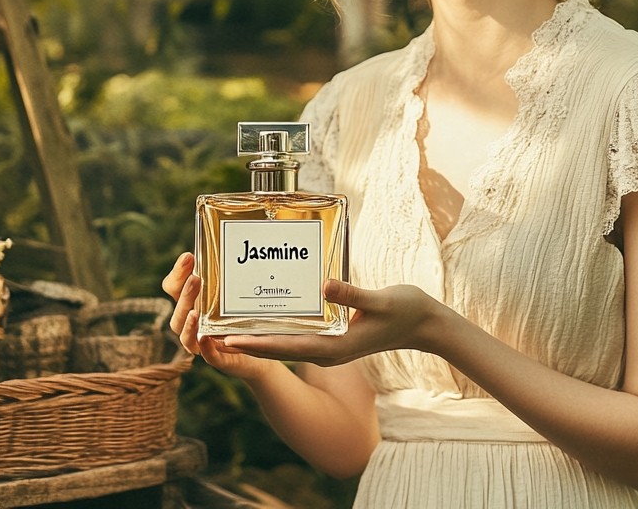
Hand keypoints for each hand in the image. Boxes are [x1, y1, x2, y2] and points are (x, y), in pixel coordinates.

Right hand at [160, 252, 281, 381]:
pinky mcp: (218, 358)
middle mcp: (190, 322)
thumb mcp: (232, 290)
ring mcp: (201, 343)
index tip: (189, 256)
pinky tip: (205, 338)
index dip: (177, 273)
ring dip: (188, 323)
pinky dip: (204, 348)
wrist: (260, 345)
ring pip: (185, 336)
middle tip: (196, 279)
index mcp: (190, 302)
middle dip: (185, 295)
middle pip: (178, 311)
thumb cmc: (240, 313)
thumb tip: (235, 243)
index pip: (172, 286)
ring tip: (196, 313)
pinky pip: (208, 356)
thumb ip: (226, 272)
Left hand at [221, 280, 446, 365]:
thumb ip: (352, 293)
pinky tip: (261, 313)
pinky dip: (276, 328)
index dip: (255, 344)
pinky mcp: (332, 337)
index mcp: (334, 347)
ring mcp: (329, 346)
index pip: (286, 348)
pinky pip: (296, 335)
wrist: (425, 324)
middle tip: (212, 330)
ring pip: (284, 343)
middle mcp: (327, 351)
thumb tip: (324, 285)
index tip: (226, 341)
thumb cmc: (406, 311)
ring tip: (226, 322)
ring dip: (257, 336)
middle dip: (245, 342)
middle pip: (277, 349)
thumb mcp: (380, 300)